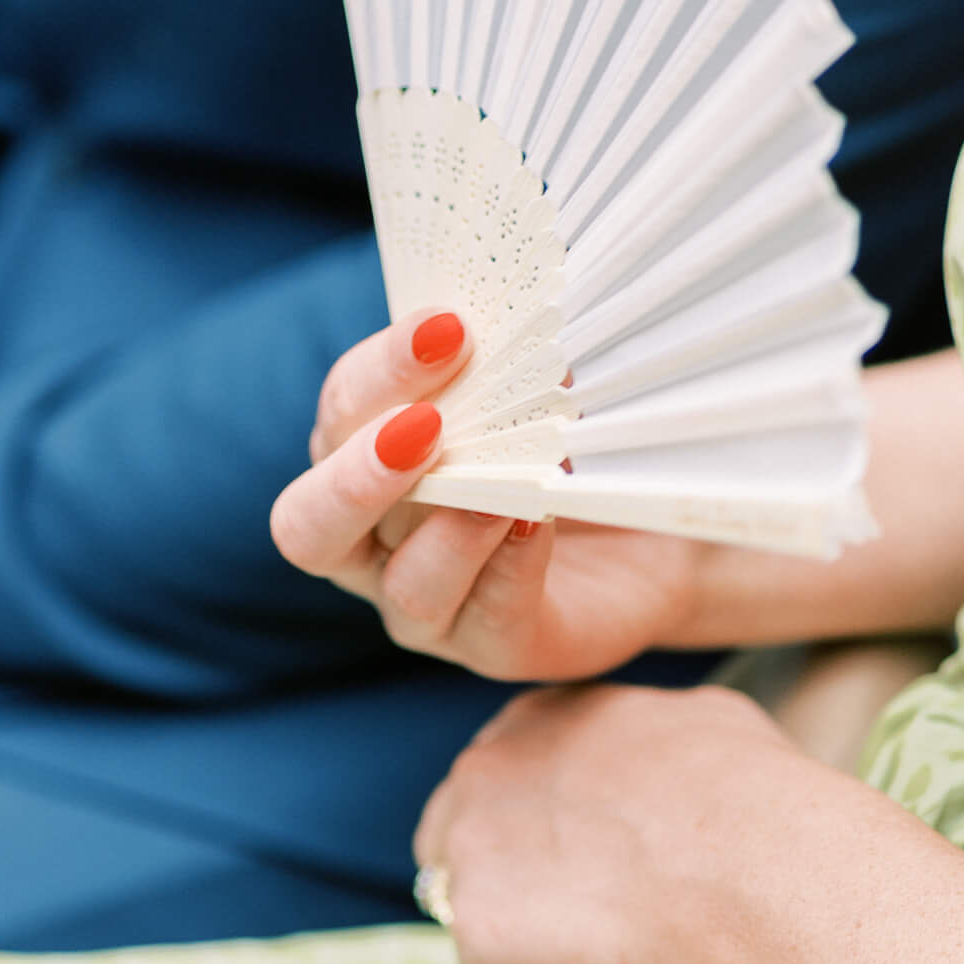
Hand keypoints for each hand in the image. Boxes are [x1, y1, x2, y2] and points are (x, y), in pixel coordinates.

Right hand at [270, 310, 700, 680]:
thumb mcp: (529, 395)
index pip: (339, 417)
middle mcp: (372, 548)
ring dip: (450, 528)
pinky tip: (538, 521)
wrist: (654, 535)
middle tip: (425, 426)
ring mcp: (429, 610)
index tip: (448, 328)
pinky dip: (510, 567)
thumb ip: (497, 363)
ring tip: (504, 488)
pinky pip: (488, 618)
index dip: (381, 373)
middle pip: (310, 526)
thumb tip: (503, 314)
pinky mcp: (497, 648)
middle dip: (359, 474)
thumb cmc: (569, 450)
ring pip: (406, 585)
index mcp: (358, 465)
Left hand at [413, 681, 799, 963]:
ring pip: (478, 914)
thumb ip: (648, 729)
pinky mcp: (478, 932)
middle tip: (585, 915)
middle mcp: (482, 771)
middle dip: (511, 883)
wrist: (752, 865)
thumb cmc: (753, 793)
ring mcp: (469, 852)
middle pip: (458, 843)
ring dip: (527, 938)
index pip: (496, 780)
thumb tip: (668, 749)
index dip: (536, 831)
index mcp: (532, 718)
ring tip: (601, 951)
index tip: (585, 863)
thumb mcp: (703, 717)